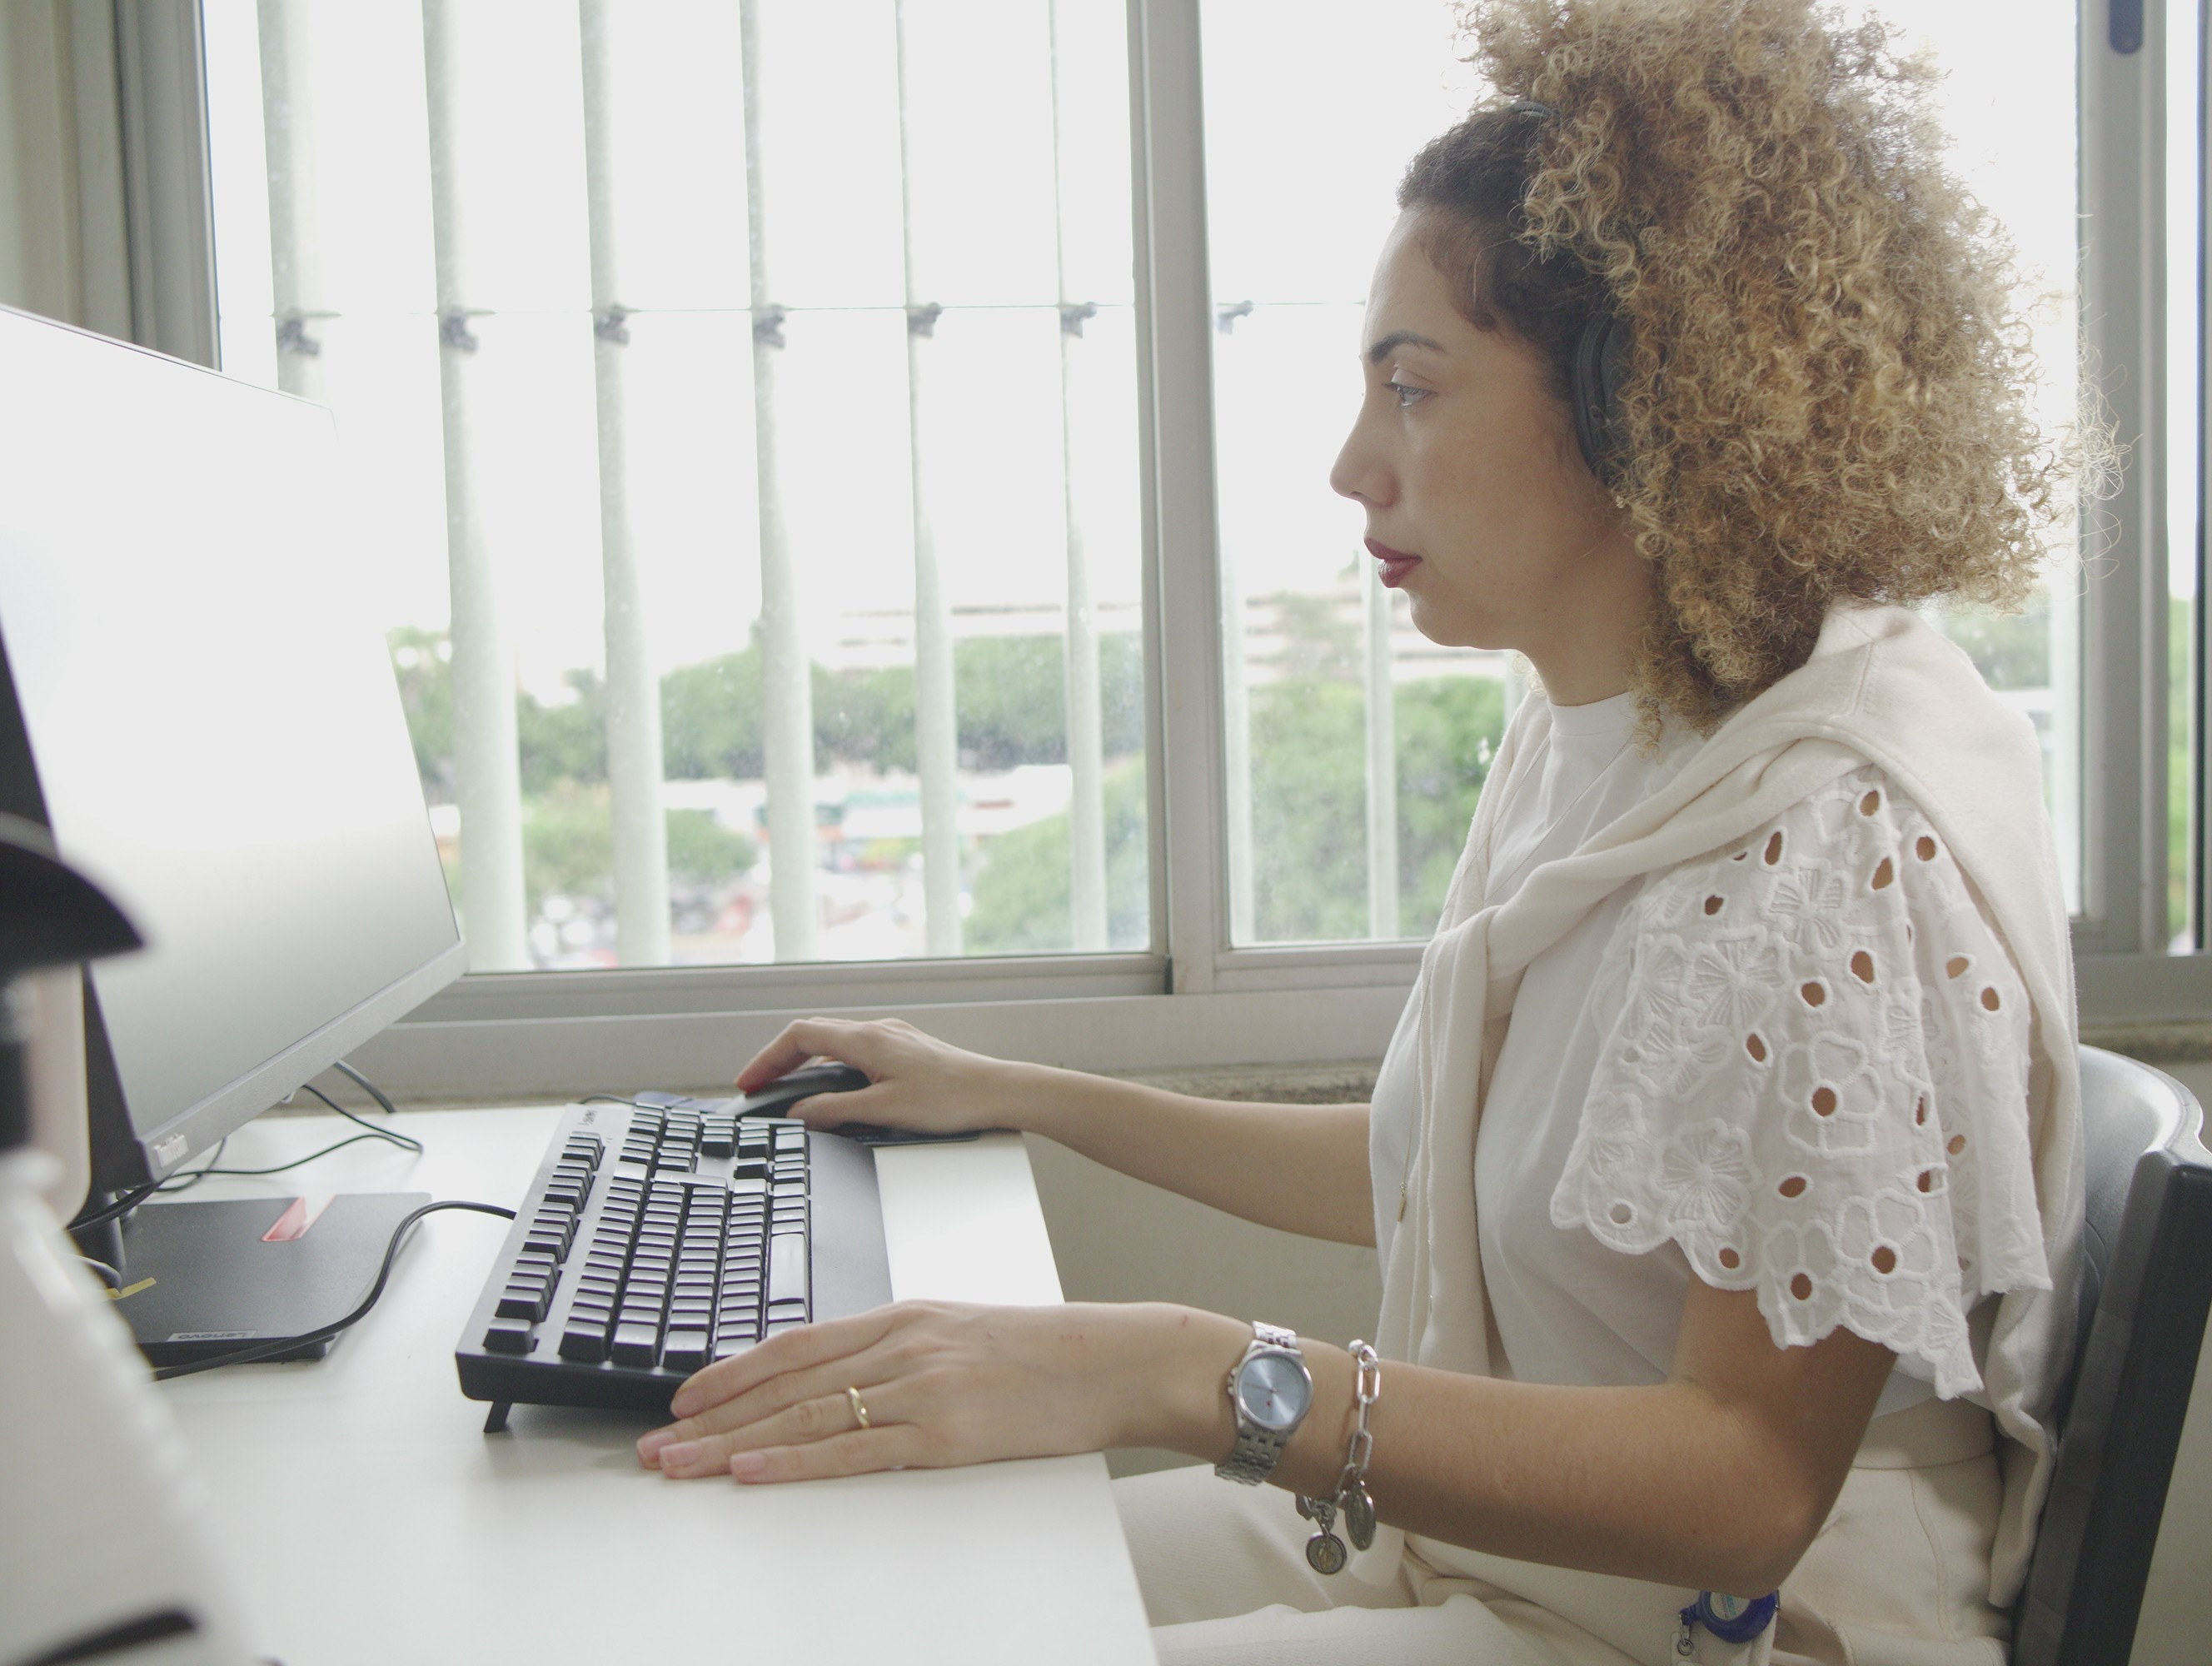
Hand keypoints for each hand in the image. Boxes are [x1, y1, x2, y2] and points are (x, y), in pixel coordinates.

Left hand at [635, 1300, 1244, 1483]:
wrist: (1115, 1359)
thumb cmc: (1047, 1351)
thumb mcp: (962, 1331)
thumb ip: (901, 1349)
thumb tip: (844, 1380)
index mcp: (903, 1315)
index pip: (795, 1342)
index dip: (732, 1371)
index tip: (684, 1397)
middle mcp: (901, 1344)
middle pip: (785, 1382)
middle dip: (711, 1414)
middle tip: (655, 1442)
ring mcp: (921, 1387)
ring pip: (804, 1416)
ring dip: (731, 1444)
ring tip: (679, 1464)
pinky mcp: (945, 1432)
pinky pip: (852, 1450)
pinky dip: (793, 1462)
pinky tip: (751, 1472)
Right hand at [736, 1016, 1028, 1135]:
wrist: (1000, 1092)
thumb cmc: (951, 1098)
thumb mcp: (883, 1111)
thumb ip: (834, 1111)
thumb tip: (798, 1115)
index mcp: (866, 1039)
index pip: (800, 1036)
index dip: (767, 1058)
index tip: (749, 1082)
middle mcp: (878, 1031)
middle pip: (814, 1036)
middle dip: (781, 1060)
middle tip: (760, 1087)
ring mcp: (894, 1039)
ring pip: (836, 1044)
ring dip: (807, 1064)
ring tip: (789, 1091)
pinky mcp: (907, 1051)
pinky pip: (856, 1052)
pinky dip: (832, 1068)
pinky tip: (834, 1090)